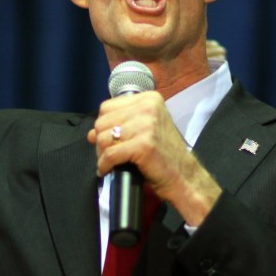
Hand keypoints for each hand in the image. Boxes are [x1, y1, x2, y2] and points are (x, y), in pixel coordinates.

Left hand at [88, 91, 220, 225]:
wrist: (184, 176)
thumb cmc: (164, 154)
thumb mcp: (146, 130)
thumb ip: (120, 125)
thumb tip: (91, 133)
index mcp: (149, 99)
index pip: (107, 107)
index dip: (103, 125)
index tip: (108, 139)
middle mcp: (148, 107)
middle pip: (102, 122)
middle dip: (101, 141)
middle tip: (108, 154)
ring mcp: (147, 126)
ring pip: (103, 138)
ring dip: (101, 154)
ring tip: (109, 163)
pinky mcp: (143, 145)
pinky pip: (109, 154)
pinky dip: (104, 165)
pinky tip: (107, 170)